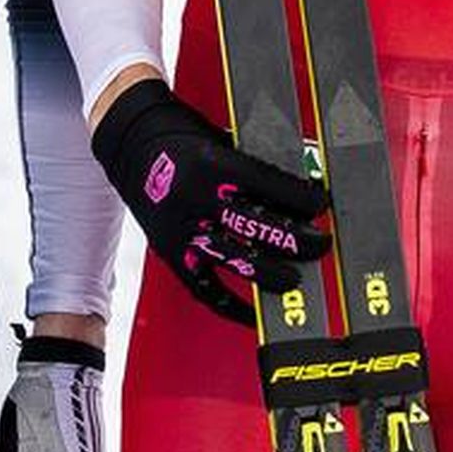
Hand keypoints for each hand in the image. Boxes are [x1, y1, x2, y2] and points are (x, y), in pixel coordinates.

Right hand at [87, 78, 330, 324]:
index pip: (271, 186)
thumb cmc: (183, 137)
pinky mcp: (170, 254)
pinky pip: (205, 290)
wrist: (129, 142)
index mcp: (213, 164)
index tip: (323, 204)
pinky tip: (254, 313)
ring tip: (296, 279)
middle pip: (260, 229)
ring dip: (273, 275)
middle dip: (299, 241)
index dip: (303, 199)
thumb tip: (297, 195)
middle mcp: (196, 199)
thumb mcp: (222, 143)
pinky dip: (231, 306)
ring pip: (236, 263)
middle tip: (321, 244)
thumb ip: (254, 171)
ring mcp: (182, 231)